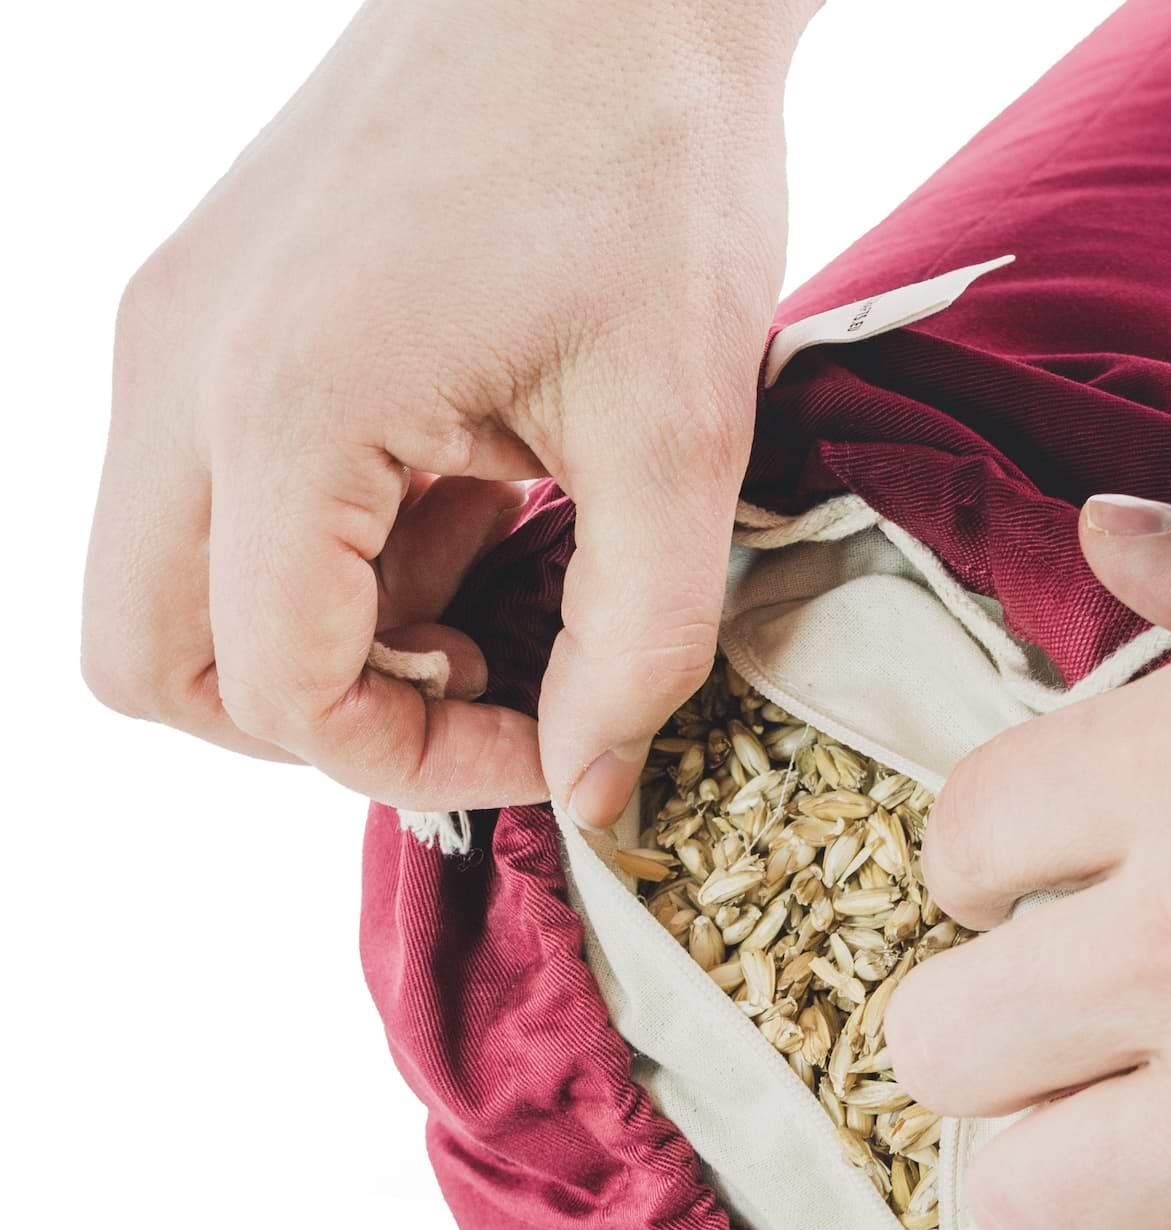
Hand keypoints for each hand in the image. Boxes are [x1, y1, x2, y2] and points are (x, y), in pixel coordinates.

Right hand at [83, 0, 816, 827]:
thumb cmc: (651, 166)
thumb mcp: (682, 439)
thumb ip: (640, 646)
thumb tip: (592, 789)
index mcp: (289, 408)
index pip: (282, 692)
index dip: (425, 758)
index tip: (556, 733)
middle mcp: (185, 371)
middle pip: (155, 667)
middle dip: (318, 721)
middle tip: (475, 685)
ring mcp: (183, 329)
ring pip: (166, 588)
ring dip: (319, 637)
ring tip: (489, 584)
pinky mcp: (219, 303)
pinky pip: (217, 495)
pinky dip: (326, 550)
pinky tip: (468, 501)